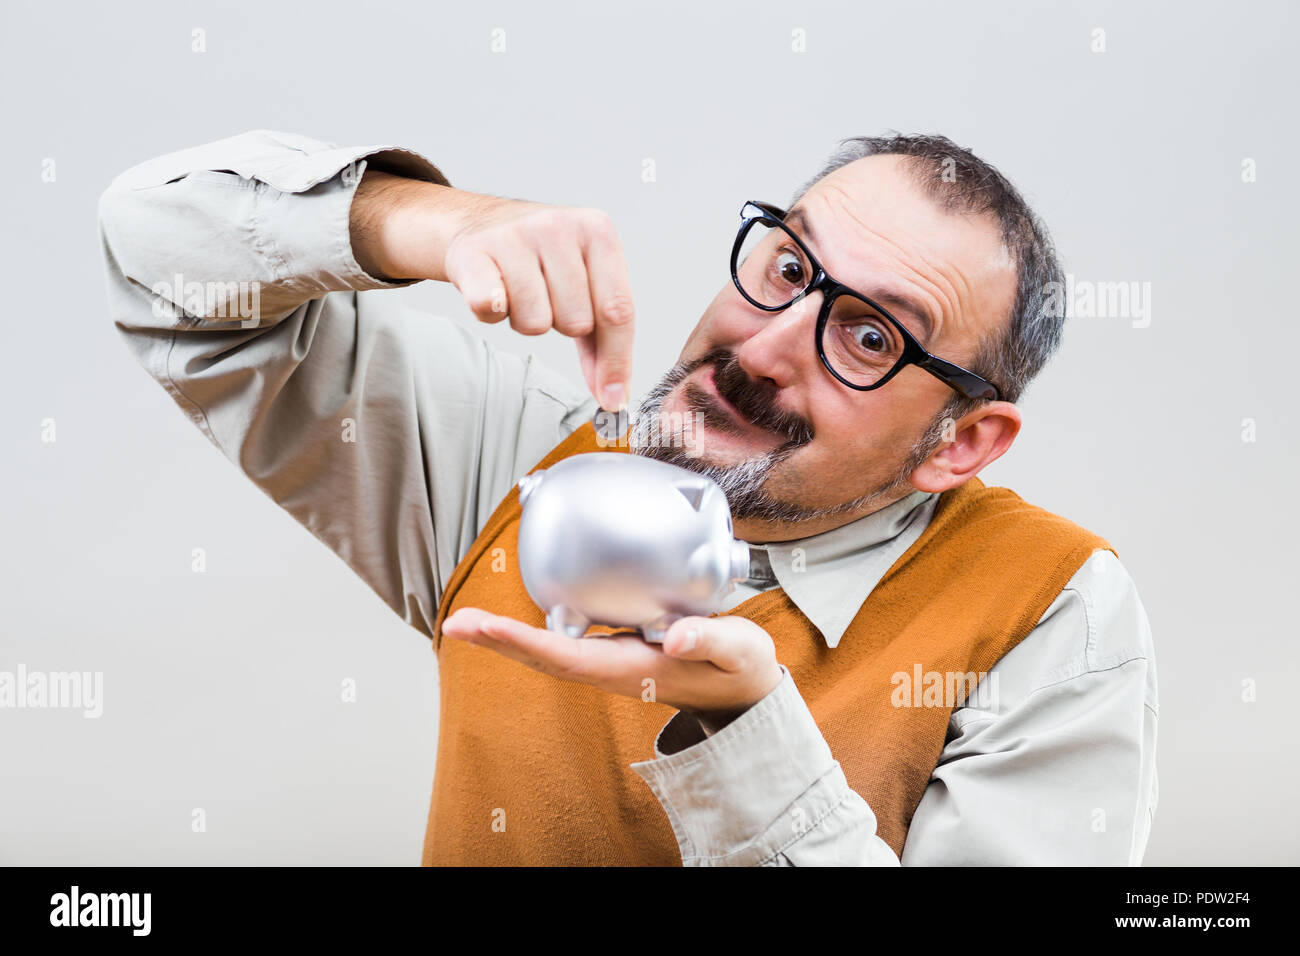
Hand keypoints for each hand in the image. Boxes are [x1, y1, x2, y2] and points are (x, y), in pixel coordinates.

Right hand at [350, 170, 634, 411]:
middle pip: (577, 322)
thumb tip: (613, 394)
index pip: (618, 308)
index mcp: (598, 231)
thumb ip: (604, 338)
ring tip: (519, 293)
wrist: (483, 223)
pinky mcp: (475, 251)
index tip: (612, 399)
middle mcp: (559, 227)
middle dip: (562, 325)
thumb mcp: (586, 283)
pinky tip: (494, 293)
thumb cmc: (542, 260)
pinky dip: (492, 315)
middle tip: (547, 299)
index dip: (616, 360)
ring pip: (536, 323)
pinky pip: (491, 309)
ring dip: (527, 320)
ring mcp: (515, 235)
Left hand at [441, 608, 784, 731]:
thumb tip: (677, 635)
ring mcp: (611, 662)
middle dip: (499, 640)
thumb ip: (710, 641)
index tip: (486, 627)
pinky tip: (518, 613)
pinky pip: (566, 640)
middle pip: (544, 656)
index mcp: (633, 670)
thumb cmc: (738, 671)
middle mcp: (612, 669)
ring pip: (549, 649)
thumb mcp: (737, 653)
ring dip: (507, 637)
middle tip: (456, 621)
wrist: (743, 695)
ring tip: (468, 620)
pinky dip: (535, 628)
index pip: (566, 657)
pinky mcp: (616, 650)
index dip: (523, 641)